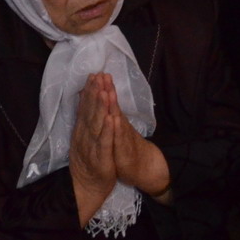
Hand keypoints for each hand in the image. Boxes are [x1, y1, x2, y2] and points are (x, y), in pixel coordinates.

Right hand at [71, 74, 118, 226]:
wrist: (85, 188)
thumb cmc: (88, 161)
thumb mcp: (83, 138)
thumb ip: (84, 120)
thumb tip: (84, 99)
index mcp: (81, 131)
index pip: (84, 108)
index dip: (89, 91)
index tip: (93, 75)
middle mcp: (84, 137)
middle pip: (89, 112)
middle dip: (94, 93)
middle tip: (98, 76)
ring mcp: (91, 148)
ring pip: (96, 125)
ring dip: (100, 108)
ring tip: (104, 91)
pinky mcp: (101, 159)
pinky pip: (104, 143)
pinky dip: (107, 131)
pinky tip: (111, 118)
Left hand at [103, 74, 169, 198]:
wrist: (143, 166)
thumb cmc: (126, 147)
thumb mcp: (116, 129)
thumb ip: (110, 114)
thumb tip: (102, 98)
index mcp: (115, 121)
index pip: (107, 103)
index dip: (102, 88)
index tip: (96, 73)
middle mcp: (119, 126)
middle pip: (112, 106)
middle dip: (107, 90)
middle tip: (102, 75)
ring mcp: (123, 137)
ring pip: (117, 119)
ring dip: (112, 105)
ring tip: (108, 91)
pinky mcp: (124, 151)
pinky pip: (119, 139)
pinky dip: (117, 129)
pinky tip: (114, 120)